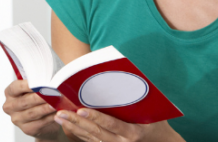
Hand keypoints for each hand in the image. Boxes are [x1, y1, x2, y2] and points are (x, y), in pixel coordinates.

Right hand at [3, 79, 59, 139]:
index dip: (27, 85)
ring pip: (33, 112)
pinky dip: (50, 117)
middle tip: (53, 92)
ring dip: (46, 107)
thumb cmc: (38, 98)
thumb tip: (51, 76)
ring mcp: (17, 119)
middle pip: (26, 101)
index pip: (16, 87)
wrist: (42, 117)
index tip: (40, 83)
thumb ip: (39, 82)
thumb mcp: (35, 88)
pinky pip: (40, 122)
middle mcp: (10, 106)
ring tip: (56, 103)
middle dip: (40, 96)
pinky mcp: (27, 128)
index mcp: (10, 93)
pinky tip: (57, 112)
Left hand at [54, 108, 184, 141]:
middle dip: (77, 122)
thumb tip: (125, 80)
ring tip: (60, 116)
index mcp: (133, 133)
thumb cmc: (157, 123)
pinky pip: (90, 141)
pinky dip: (78, 133)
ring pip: (90, 138)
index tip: (81, 109)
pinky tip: (68, 125)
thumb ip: (139, 100)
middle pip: (95, 132)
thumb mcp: (153, 112)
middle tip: (62, 113)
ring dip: (73, 127)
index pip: (111, 125)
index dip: (95, 118)